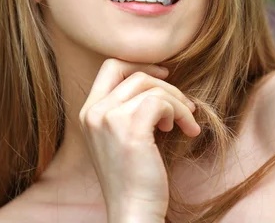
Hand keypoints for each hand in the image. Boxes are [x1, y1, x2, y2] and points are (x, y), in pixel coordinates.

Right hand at [79, 59, 200, 221]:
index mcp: (88, 112)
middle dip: (166, 85)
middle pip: (135, 74)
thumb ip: (126, 109)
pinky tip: (184, 130)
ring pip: (152, 88)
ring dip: (178, 103)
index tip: (164, 76)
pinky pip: (161, 102)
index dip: (140, 65)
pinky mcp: (130, 129)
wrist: (133, 211)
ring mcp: (108, 119)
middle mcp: (93, 112)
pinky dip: (180, 113)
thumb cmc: (134, 178)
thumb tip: (157, 80)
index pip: (111, 66)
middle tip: (185, 105)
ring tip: (185, 124)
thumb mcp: (120, 137)